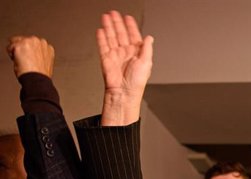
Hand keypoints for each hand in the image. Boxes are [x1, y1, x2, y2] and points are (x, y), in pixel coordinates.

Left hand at [6, 36, 53, 77]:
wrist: (37, 80)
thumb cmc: (40, 76)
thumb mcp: (44, 64)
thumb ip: (39, 56)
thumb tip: (30, 55)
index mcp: (48, 48)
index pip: (34, 44)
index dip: (29, 51)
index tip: (28, 58)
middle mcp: (40, 42)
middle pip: (24, 40)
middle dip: (22, 49)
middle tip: (24, 61)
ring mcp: (30, 42)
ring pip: (16, 42)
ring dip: (16, 51)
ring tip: (21, 62)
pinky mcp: (20, 44)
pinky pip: (9, 47)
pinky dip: (11, 54)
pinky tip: (17, 62)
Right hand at [97, 10, 153, 125]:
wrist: (123, 93)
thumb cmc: (136, 83)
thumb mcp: (146, 63)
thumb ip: (147, 49)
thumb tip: (150, 38)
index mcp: (137, 53)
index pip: (133, 35)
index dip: (130, 26)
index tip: (128, 17)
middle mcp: (126, 53)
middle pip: (121, 33)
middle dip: (117, 23)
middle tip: (114, 13)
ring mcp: (116, 55)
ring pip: (111, 37)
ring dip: (109, 27)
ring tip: (106, 17)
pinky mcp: (106, 58)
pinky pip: (103, 45)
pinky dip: (102, 37)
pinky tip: (101, 30)